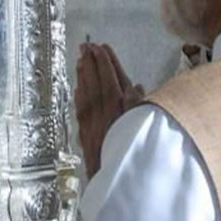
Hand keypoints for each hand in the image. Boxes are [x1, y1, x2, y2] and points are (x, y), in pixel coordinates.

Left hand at [75, 42, 144, 178]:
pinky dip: (79, 95)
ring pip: (84, 92)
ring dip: (82, 75)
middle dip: (89, 62)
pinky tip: (77, 88)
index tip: (99, 47)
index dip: (104, 61)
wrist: (114, 175)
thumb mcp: (142, 123)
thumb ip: (138, 104)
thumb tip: (135, 87)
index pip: (109, 77)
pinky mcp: (84, 132)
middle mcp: (101, 110)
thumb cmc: (135, 149)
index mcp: (118, 105)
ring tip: (80, 60)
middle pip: (94, 81)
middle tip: (85, 46)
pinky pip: (79, 108)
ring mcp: (90, 120)